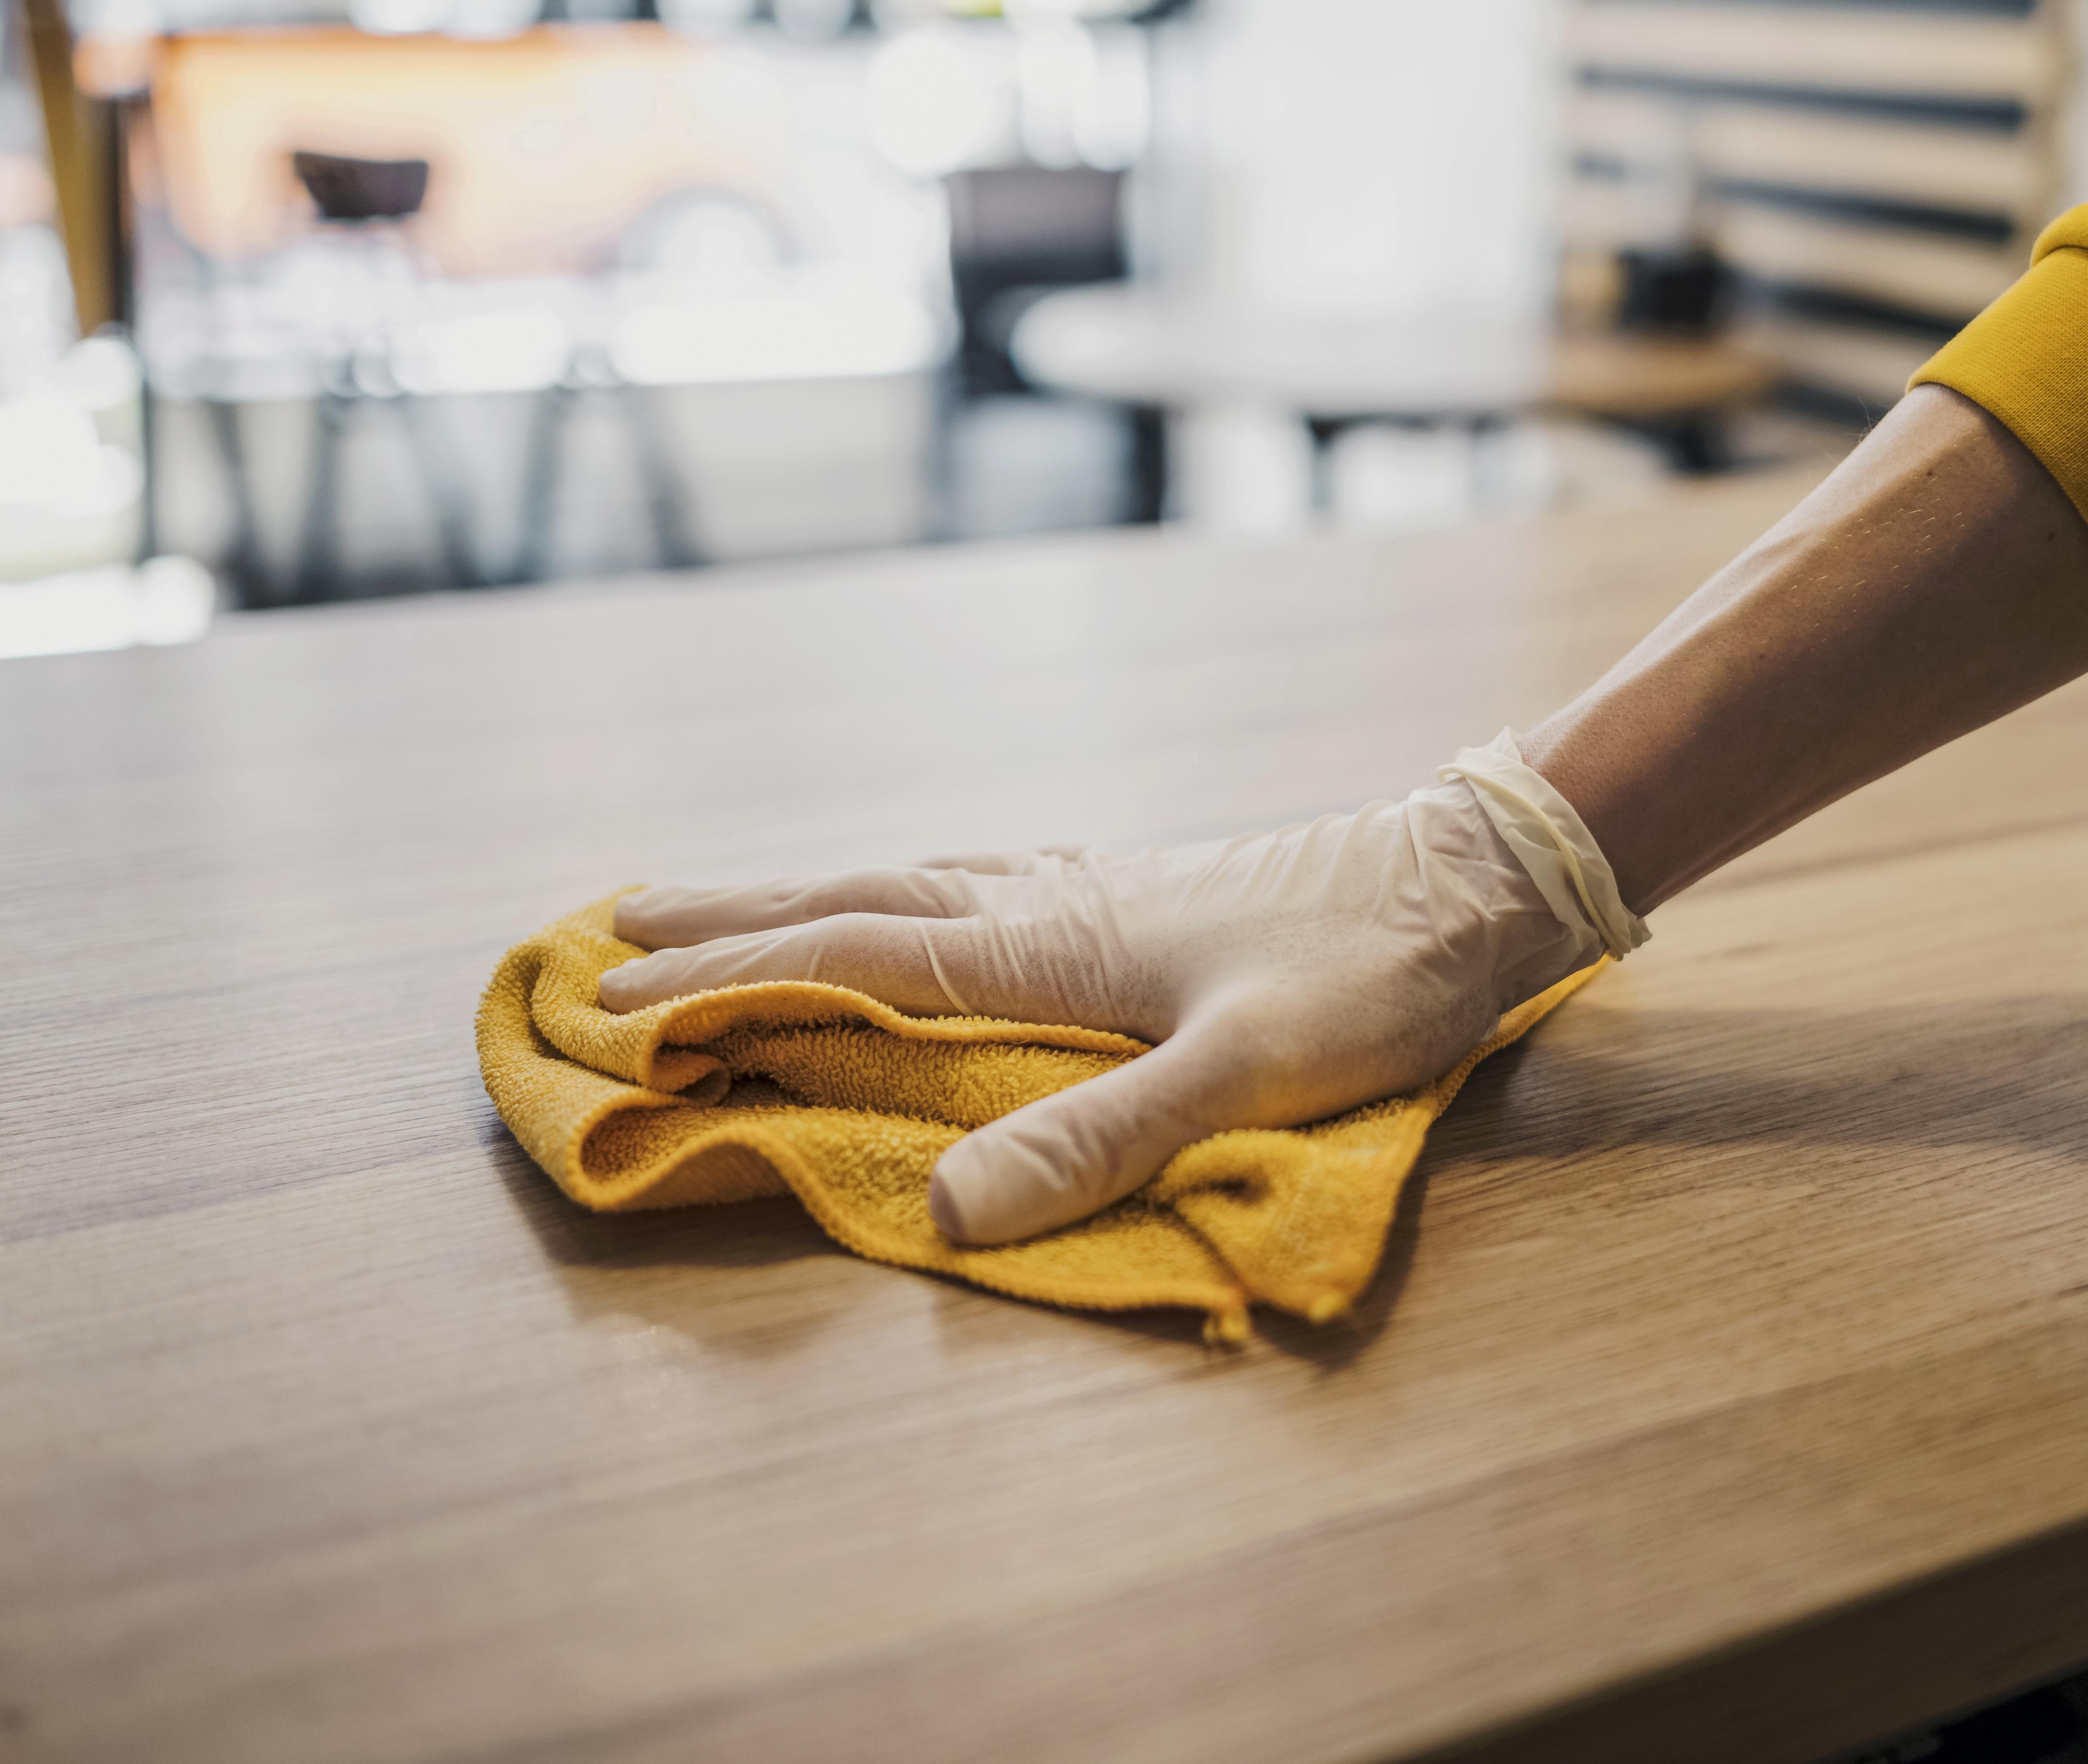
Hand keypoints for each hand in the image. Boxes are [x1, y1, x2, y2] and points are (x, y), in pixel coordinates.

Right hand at [597, 776, 1597, 1244]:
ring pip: (911, 880)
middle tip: (610, 926)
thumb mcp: (1245, 1070)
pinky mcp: (1141, 892)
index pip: (850, 960)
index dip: (727, 985)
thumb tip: (947, 1210)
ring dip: (806, 892)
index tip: (610, 1007)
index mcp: (1051, 943)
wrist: (1477, 877)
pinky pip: (979, 882)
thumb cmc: (1371, 971)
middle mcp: (1052, 899)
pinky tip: (920, 902)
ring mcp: (1096, 887)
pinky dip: (907, 891)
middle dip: (728, 918)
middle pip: (856, 899)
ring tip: (727, 902)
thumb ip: (1100, 1136)